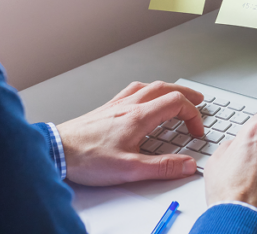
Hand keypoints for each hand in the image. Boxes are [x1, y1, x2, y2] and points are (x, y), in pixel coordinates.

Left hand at [56, 81, 204, 185]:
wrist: (57, 150)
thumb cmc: (87, 158)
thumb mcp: (129, 169)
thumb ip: (161, 167)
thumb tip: (187, 165)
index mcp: (139, 117)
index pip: (176, 103)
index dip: (193, 116)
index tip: (196, 131)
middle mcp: (129, 105)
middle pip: (165, 89)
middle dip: (186, 94)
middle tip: (199, 100)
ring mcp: (117, 104)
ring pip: (149, 86)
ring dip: (168, 89)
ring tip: (176, 95)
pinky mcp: (106, 108)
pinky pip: (132, 90)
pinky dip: (147, 89)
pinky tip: (143, 96)